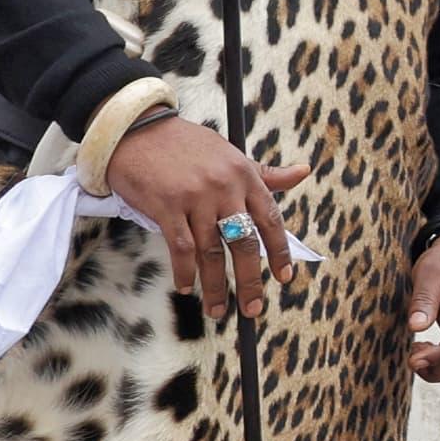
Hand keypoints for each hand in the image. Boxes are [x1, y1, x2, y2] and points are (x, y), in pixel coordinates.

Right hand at [105, 120, 305, 320]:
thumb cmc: (186, 145)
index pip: (270, 220)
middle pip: (244, 243)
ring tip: (218, 311)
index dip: (279, 253)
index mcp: (245, 175)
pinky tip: (187, 287)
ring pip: (212, 252)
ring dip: (216, 287)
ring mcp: (196, 197)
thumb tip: (303, 172)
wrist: (136, 129)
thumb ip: (264, 173)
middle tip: (253, 309)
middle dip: (250, 281)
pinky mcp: (166, 205)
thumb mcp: (230, 154)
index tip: (284, 277)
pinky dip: (185, 272)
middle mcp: (225, 187)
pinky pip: (181, 248)